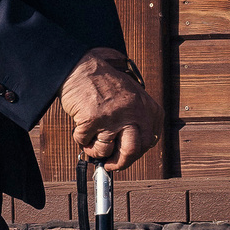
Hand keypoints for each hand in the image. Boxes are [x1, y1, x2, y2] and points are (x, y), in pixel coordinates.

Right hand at [58, 49, 161, 171]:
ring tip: (92, 140)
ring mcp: (113, 117)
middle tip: (110, 164)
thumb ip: (138, 117)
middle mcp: (134, 113)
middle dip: (119, 163)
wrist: (83, 65)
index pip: (148, 142)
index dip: (135, 153)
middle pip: (132, 152)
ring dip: (96, 150)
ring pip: (106, 151)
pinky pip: (85, 142)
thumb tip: (134, 149)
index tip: (125, 154)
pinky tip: (82, 127)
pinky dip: (81, 140)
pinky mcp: (93, 119)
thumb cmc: (106, 80)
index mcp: (147, 108)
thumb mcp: (133, 94)